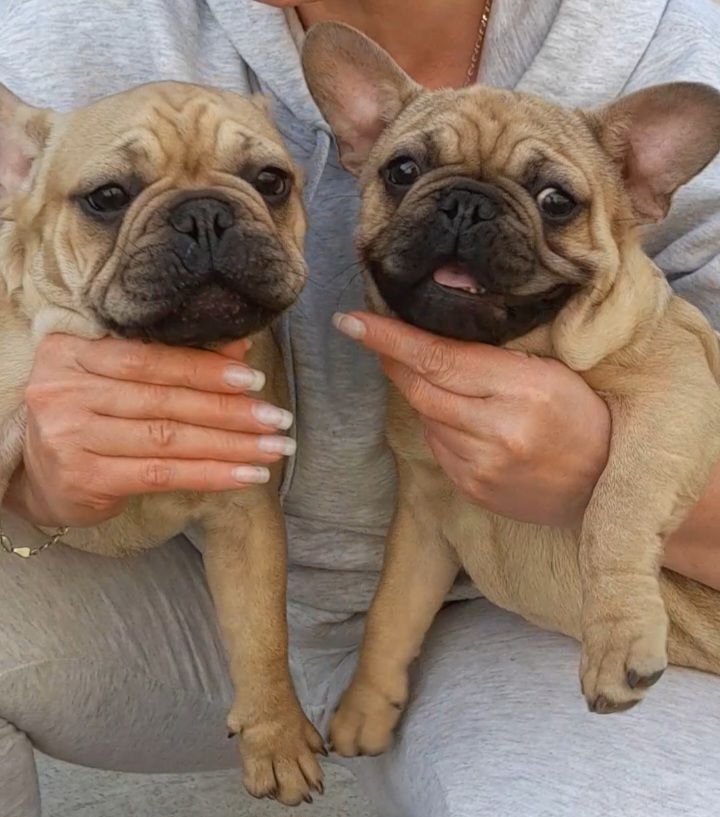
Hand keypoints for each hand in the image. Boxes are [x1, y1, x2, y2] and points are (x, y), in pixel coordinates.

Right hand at [5, 335, 294, 527]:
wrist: (34, 470)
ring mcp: (70, 436)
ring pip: (168, 438)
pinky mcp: (84, 478)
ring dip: (230, 445)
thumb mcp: (118, 378)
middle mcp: (64, 391)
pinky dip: (210, 474)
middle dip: (230, 410)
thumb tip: (240, 348)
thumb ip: (171, 360)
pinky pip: (161, 474)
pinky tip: (246, 475)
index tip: (253, 379)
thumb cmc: (87, 414)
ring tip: (274, 448)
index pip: (148, 357)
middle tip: (277, 418)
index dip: (205, 368)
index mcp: (72, 352)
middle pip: (164, 400)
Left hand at [334, 311, 610, 527]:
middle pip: (420, 388)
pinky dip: (438, 426)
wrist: (602, 482)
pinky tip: (464, 421)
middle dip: (392, 360)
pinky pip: (436, 447)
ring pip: (424, 417)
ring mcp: (481, 466)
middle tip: (375, 337)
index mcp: (521, 388)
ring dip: (422, 394)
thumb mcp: (547, 369)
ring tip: (454, 386)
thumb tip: (426, 337)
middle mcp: (497, 430)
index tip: (349, 321)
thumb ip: (490, 355)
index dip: (389, 338)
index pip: (438, 358)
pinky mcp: (473, 489)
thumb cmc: (580, 414)